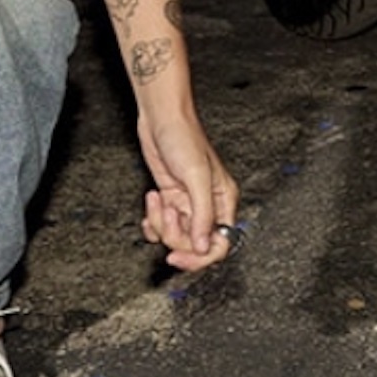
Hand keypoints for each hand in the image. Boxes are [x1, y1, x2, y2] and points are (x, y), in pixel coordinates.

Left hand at [137, 110, 240, 272]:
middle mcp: (207, 206)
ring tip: (157, 200)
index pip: (219, 244)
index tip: (178, 256)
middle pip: (193, 245)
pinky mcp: (170, 199)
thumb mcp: (197, 176)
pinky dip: (153, 222)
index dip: (200, 257)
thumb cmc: (183, 137)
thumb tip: (203, 246)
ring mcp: (187, 204)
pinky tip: (152, 203)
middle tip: (167, 213)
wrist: (161, 118)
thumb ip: (202, 214)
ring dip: (160, 224)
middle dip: (174, 234)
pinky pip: (162, 227)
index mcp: (223, 202)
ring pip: (175, 236)